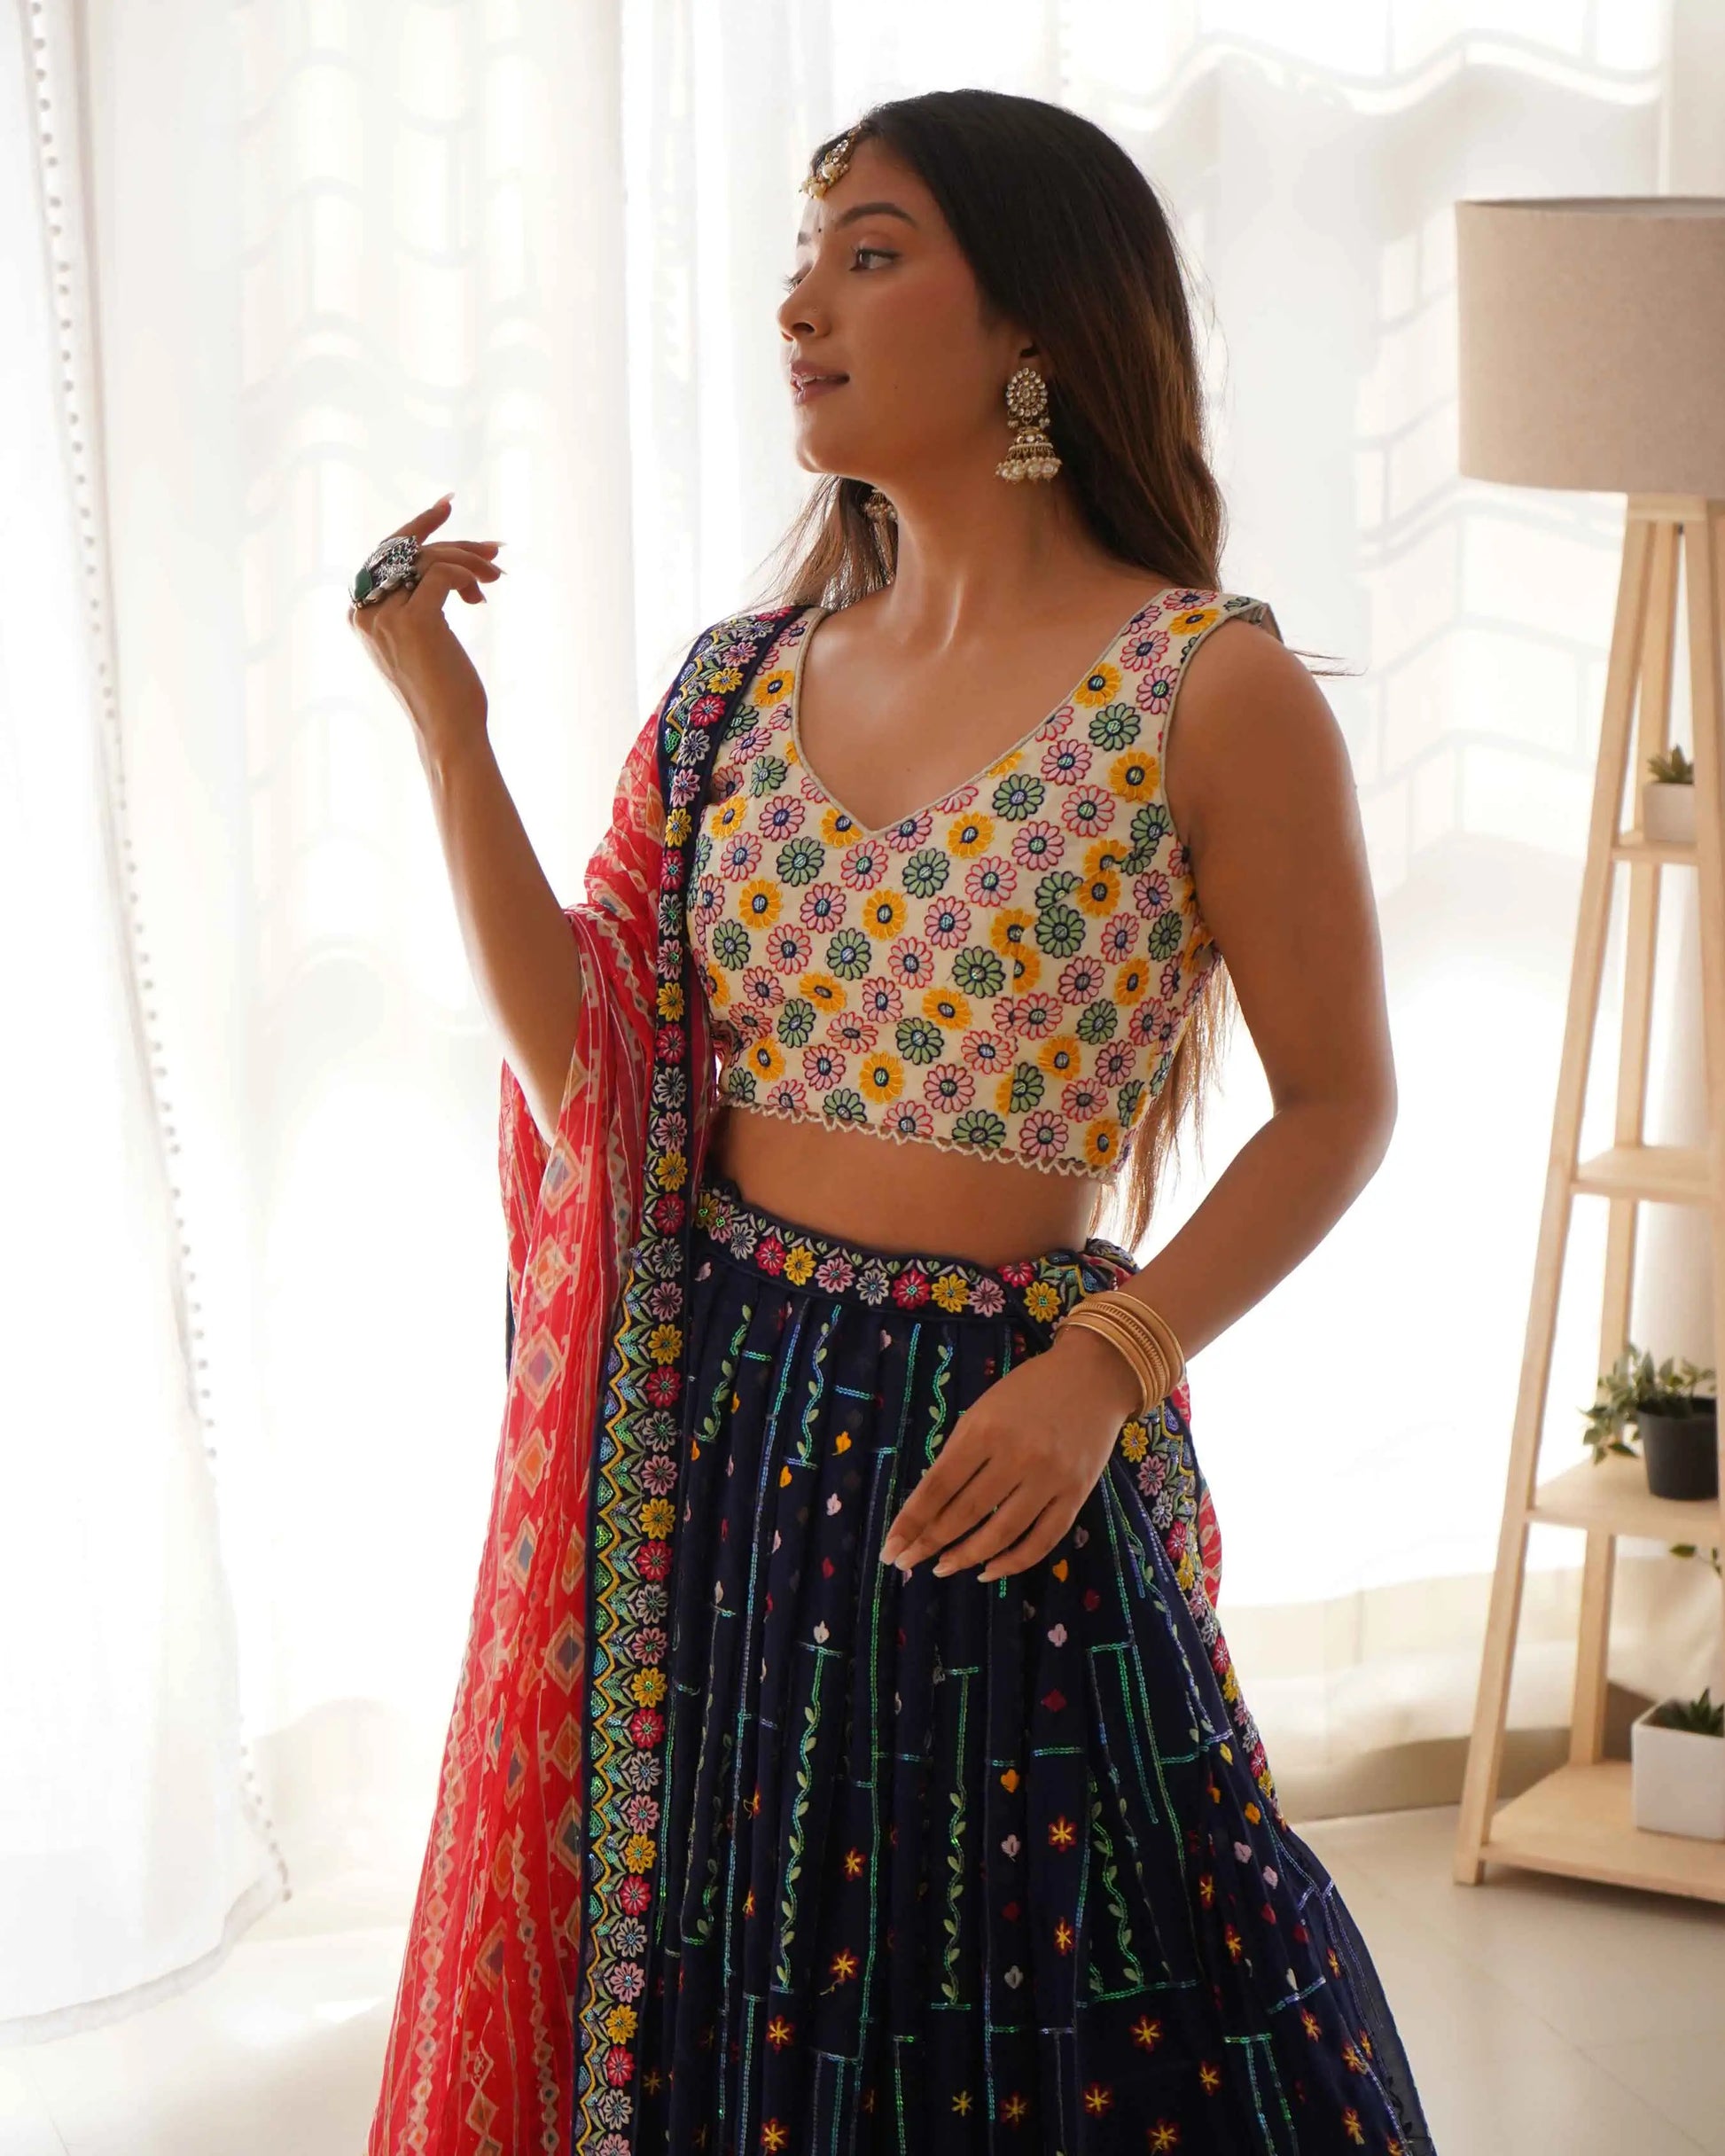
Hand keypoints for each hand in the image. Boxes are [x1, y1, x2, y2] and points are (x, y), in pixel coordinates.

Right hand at [348, 494, 503, 754]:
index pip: (384, 553)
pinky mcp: (414, 621)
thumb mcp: (427, 639)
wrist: (450, 730)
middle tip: (494, 548)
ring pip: (428, 559)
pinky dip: (466, 577)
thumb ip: (422, 602)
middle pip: (407, 551)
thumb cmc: (445, 692)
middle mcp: (365, 612)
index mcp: (361, 615)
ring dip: (469, 562)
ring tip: (495, 577)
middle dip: (455, 543)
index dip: (416, 527)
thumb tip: (453, 563)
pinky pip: (442, 574)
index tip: (447, 506)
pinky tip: (479, 597)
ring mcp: (385, 616)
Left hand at [877, 1323, 1142, 1583]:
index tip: (891, 1548)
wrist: (1093, 1376)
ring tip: (942, 1568)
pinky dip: (1013, 1562)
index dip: (911, 1522)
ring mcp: (1050, 1478)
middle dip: (930, 1543)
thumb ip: (959, 1454)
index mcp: (984, 1430)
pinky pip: (1042, 1540)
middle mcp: (1017, 1457)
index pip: (938, 1487)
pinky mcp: (1076, 1494)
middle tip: (906, 1563)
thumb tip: (930, 1507)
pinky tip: (988, 1570)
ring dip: (966, 1557)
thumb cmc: (1028, 1390)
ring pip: (1001, 1534)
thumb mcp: (983, 1410)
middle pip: (965, 1513)